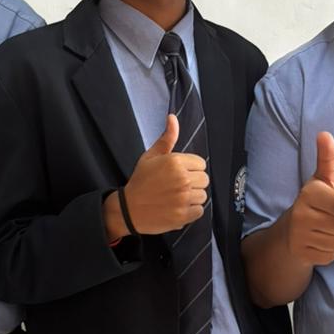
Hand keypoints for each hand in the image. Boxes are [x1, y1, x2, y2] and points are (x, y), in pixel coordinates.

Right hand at [115, 114, 208, 234]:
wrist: (129, 209)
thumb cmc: (140, 181)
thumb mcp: (151, 156)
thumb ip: (167, 138)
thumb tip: (172, 118)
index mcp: (175, 162)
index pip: (201, 164)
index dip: (191, 169)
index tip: (179, 174)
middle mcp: (182, 179)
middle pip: (204, 180)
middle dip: (193, 183)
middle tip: (177, 186)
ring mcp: (183, 198)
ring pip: (203, 195)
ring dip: (192, 197)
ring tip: (177, 197)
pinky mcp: (183, 215)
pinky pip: (199, 210)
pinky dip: (191, 211)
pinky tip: (178, 207)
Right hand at [286, 132, 333, 263]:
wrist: (290, 228)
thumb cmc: (317, 199)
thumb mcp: (323, 178)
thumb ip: (327, 157)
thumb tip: (324, 133)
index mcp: (310, 194)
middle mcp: (301, 214)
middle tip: (329, 216)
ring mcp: (299, 235)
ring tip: (322, 229)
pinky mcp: (301, 253)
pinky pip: (330, 256)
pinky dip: (329, 251)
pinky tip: (317, 241)